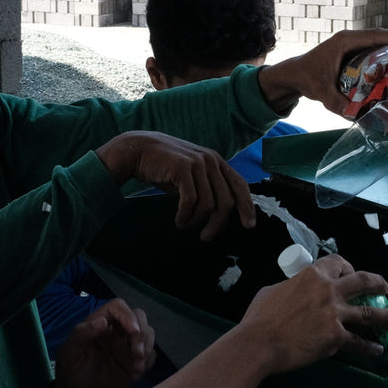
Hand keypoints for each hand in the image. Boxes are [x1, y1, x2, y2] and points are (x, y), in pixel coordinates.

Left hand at [46, 299, 156, 387]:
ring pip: (148, 334)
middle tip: (136, 354)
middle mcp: (115, 332)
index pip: (118, 307)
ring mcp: (127, 347)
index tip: (133, 332)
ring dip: (146, 348)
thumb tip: (104, 321)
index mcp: (98, 324)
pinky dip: (148, 362)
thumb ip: (82, 333)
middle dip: (142, 333)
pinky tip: (135, 375)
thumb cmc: (69, 375)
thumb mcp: (69, 353)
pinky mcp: (136, 363)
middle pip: (138, 318)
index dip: (128, 315)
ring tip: (136, 368)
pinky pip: (151, 355)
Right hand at [96, 130, 255, 240]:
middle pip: (226, 202)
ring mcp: (197, 163)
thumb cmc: (165, 167)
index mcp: (216, 161)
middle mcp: (210, 160)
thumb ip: (207, 186)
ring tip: (185, 225)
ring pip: (208, 205)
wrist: (138, 150)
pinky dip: (185, 216)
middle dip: (217, 224)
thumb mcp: (191, 174)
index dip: (247, 206)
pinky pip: (190, 201)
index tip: (249, 225)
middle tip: (206, 237)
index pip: (240, 185)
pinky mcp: (182, 168)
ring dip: (196, 221)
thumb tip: (220, 213)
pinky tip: (179, 220)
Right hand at [233, 254, 387, 373]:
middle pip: (363, 282)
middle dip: (378, 284)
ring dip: (387, 317)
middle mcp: (329, 291)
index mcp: (313, 275)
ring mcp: (335, 315)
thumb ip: (291, 288)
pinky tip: (377, 350)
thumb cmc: (259, 316)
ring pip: (370, 314)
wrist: (259, 343)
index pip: (337, 262)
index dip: (346, 266)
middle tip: (385, 289)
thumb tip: (294, 292)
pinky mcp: (336, 338)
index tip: (349, 273)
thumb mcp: (273, 290)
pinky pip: (358, 343)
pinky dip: (369, 348)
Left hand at [257, 28, 387, 116]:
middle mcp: (349, 38)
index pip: (376, 35)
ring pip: (378, 41)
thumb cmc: (307, 80)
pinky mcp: (351, 50)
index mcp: (345, 41)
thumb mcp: (324, 94)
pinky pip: (372, 48)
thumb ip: (340, 105)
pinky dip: (385, 53)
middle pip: (382, 36)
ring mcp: (350, 43)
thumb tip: (358, 118)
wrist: (294, 74)